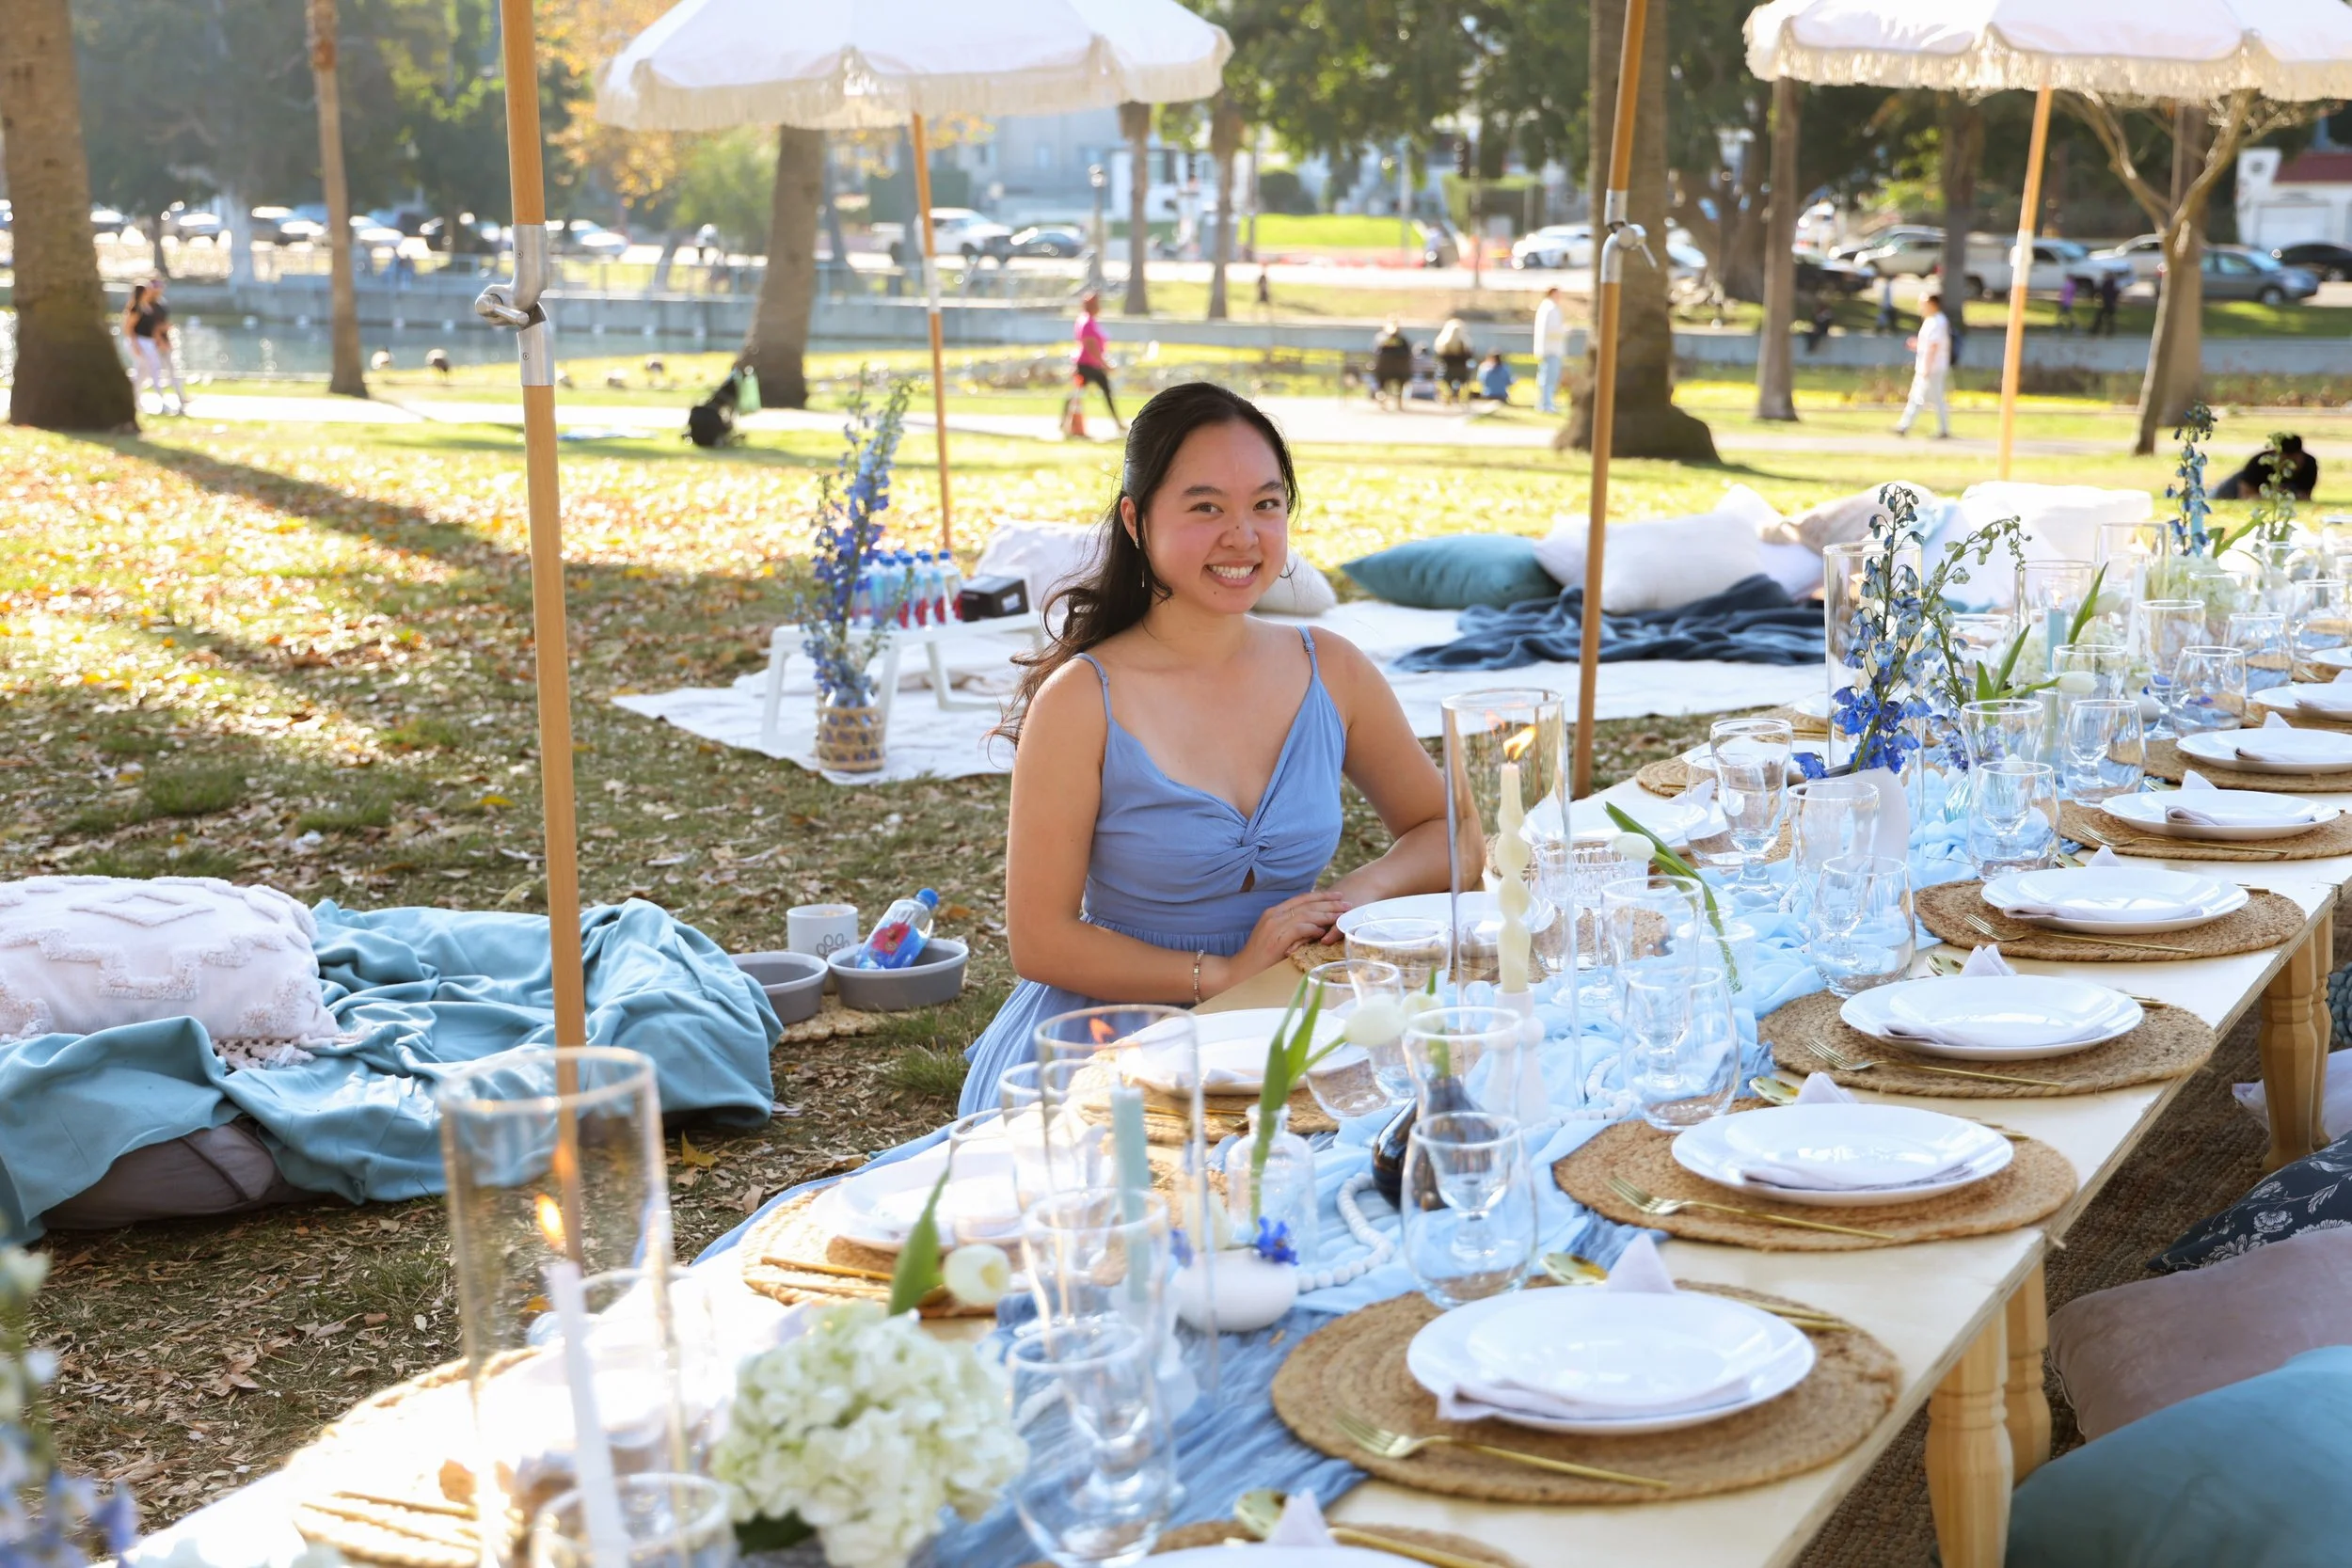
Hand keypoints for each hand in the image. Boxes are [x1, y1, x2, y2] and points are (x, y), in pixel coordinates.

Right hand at [1202, 891, 1349, 996]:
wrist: (1240, 971)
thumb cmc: (1260, 959)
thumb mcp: (1277, 938)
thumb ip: (1293, 930)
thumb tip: (1316, 928)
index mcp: (1274, 912)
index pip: (1302, 899)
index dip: (1321, 896)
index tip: (1337, 897)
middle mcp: (1274, 914)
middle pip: (1307, 904)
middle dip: (1329, 904)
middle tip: (1347, 904)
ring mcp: (1274, 925)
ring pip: (1306, 914)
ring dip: (1326, 915)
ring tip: (1341, 917)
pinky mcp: (1276, 938)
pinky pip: (1299, 928)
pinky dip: (1313, 928)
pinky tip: (1324, 932)